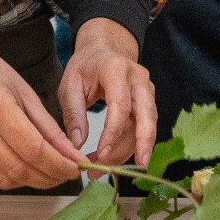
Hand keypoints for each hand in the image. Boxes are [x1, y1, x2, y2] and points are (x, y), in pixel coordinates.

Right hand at [0, 15, 81, 189]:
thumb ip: (48, 127)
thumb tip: (70, 155)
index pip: (33, 148)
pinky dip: (15, 179)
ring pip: (6, 179)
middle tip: (67, 173)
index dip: (59, 164)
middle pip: (20, 168)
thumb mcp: (24, 91)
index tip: (76, 167)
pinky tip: (27, 170)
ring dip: (34, 181)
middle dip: (50, 177)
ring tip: (51, 173)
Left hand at [58, 18, 156, 164]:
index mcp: (116, 69)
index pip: (120, 105)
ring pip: (147, 126)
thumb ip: (73, 113)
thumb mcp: (70, 84)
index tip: (100, 154)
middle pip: (146, 116)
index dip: (113, 133)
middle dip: (139, 145)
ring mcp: (147, 90)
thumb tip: (77, 144)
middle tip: (126, 169)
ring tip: (105, 169)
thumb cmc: (85, 67)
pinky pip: (145, 127)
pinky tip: (114, 159)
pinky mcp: (149, 102)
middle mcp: (138, 79)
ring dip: (130, 151)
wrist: (103, 50)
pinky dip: (131, 146)